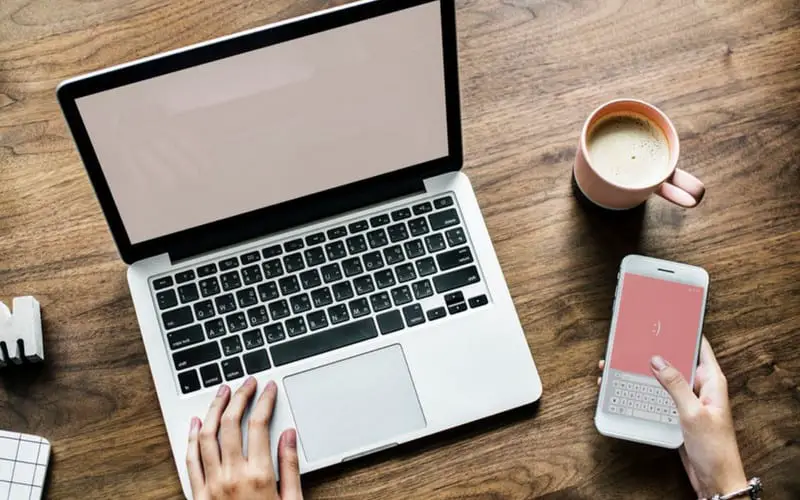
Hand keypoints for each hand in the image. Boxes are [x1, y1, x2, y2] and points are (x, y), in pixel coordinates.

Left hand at [186, 377, 302, 499]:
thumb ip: (290, 467)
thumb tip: (289, 435)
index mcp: (259, 476)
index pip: (259, 425)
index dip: (265, 401)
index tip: (268, 389)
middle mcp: (232, 476)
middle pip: (230, 423)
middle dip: (239, 397)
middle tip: (246, 384)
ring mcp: (212, 485)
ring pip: (207, 436)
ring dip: (214, 410)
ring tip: (222, 394)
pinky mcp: (199, 495)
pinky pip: (191, 460)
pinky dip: (191, 438)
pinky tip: (196, 423)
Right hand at [597, 338, 746, 498]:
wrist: (714, 478)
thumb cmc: (714, 449)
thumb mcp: (693, 413)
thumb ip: (675, 385)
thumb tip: (658, 360)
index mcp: (712, 381)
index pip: (699, 346)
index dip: (685, 331)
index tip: (666, 319)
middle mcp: (700, 387)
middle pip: (677, 360)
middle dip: (656, 351)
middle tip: (635, 340)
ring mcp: (688, 400)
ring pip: (664, 378)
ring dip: (646, 372)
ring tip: (623, 362)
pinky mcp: (677, 412)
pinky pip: (659, 395)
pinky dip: (645, 390)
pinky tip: (628, 386)